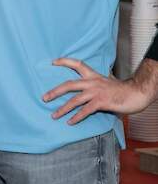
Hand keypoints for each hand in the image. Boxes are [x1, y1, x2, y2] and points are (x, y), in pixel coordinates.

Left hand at [43, 58, 157, 124]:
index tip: (53, 62)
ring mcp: (97, 92)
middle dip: (55, 91)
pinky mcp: (102, 102)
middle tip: (44, 98)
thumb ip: (95, 87)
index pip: (77, 64)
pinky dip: (77, 117)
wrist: (138, 93)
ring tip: (54, 115)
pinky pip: (86, 110)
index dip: (65, 61)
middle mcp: (93, 82)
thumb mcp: (106, 84)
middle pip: (69, 84)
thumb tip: (85, 95)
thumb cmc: (122, 91)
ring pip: (75, 99)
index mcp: (94, 76)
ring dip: (63, 108)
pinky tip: (70, 122)